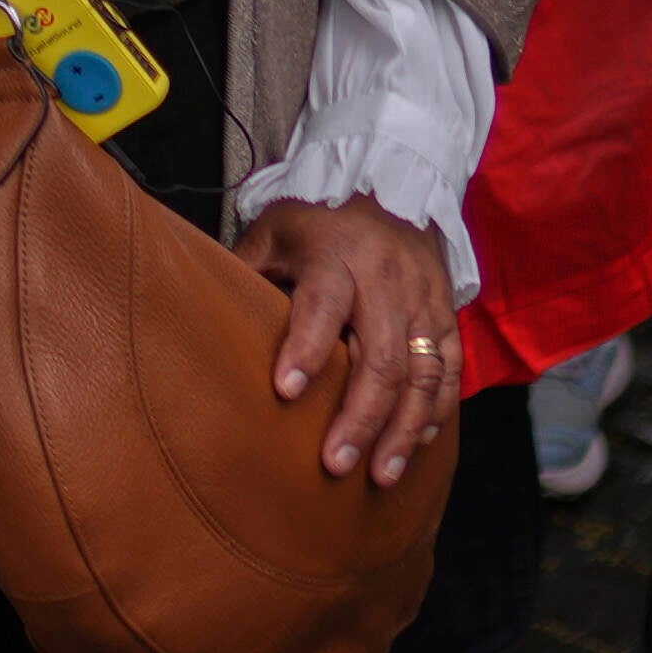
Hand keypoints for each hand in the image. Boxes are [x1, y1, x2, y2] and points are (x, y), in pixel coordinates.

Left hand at [243, 198, 466, 491]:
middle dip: (359, 418)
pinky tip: (414, 443)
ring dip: (402, 429)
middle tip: (334, 464)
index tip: (283, 391)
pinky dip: (434, 411)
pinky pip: (448, 370)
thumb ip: (246, 271)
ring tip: (379, 475)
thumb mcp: (273, 229)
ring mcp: (422, 300)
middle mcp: (386, 281)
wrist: (391, 177)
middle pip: (380, 358)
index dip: (305, 349)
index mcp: (336, 256)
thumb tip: (203, 318)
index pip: (321, 305)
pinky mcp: (446, 314)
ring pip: (422, 374)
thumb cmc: (319, 213)